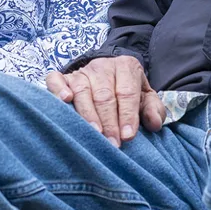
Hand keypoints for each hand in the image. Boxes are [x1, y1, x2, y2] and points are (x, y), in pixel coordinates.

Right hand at [46, 55, 165, 146]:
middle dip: (109, 121)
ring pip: (82, 91)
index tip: (128, 136)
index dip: (127, 115)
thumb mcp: (146, 98)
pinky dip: (58, 89)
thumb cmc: (128, 93)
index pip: (127, 92)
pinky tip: (65, 101)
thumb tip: (154, 123)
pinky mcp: (64, 77)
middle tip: (112, 144)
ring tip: (94, 134)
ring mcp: (81, 71)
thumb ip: (153, 110)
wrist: (110, 76)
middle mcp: (102, 66)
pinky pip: (56, 80)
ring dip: (87, 114)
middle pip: (104, 95)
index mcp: (126, 67)